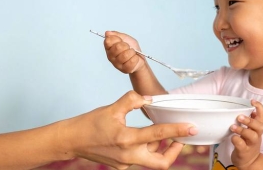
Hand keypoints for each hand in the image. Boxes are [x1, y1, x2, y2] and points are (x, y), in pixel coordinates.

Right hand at [64, 90, 196, 169]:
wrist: (71, 140)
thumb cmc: (89, 123)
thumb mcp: (112, 108)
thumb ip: (132, 100)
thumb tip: (149, 99)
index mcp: (127, 139)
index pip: (159, 135)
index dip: (178, 131)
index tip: (192, 128)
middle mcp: (128, 156)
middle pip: (161, 162)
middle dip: (175, 151)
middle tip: (180, 139)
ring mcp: (125, 163)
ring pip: (150, 159)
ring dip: (159, 148)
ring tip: (162, 134)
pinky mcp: (120, 166)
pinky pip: (139, 158)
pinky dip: (146, 149)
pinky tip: (144, 138)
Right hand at [104, 31, 144, 73]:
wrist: (140, 57)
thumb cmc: (131, 48)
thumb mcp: (125, 38)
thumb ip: (116, 35)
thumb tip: (107, 33)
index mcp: (109, 48)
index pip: (108, 41)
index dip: (117, 39)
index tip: (121, 40)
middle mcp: (110, 56)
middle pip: (117, 47)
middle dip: (126, 45)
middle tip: (128, 47)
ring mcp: (117, 64)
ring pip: (125, 55)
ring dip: (131, 52)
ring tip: (132, 53)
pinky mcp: (124, 70)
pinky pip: (131, 61)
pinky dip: (135, 58)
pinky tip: (134, 58)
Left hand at [230, 100, 262, 168]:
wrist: (249, 161)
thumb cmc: (248, 142)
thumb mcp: (251, 131)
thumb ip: (250, 121)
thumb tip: (246, 108)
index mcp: (258, 129)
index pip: (262, 117)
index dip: (259, 108)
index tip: (252, 101)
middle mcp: (256, 136)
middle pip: (259, 126)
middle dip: (250, 120)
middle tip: (240, 116)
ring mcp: (251, 144)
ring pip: (251, 135)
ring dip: (242, 130)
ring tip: (233, 126)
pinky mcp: (244, 151)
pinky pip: (241, 145)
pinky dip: (236, 140)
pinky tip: (232, 137)